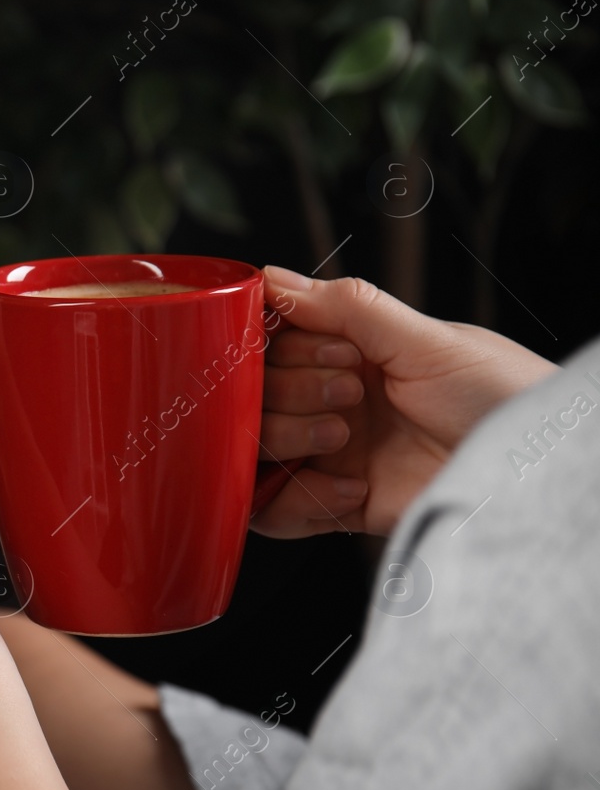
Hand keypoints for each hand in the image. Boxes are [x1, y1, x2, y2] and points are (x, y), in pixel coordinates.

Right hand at [253, 266, 557, 537]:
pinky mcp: (337, 506)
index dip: (283, 347)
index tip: (329, 350)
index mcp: (350, 353)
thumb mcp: (426, 339)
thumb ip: (345, 307)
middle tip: (349, 393)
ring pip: (253, 449)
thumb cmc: (502, 397)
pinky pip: (274, 511)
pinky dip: (298, 502)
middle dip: (292, 392)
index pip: (271, 344)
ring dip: (290, 439)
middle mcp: (331, 401)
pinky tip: (353, 488)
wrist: (536, 474)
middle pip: (252, 395)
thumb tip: (270, 277)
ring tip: (345, 437)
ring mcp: (330, 454)